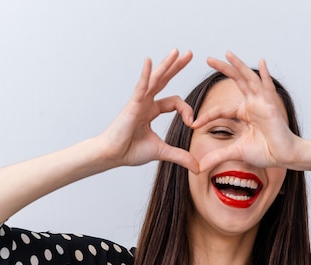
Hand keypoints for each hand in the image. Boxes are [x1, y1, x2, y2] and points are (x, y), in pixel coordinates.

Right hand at [100, 49, 198, 172]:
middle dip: (176, 67)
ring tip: (177, 52)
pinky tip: (149, 61)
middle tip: (189, 53)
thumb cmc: (130, 151)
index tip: (192, 123)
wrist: (112, 155)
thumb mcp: (162, 152)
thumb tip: (198, 167)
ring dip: (167, 65)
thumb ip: (180, 156)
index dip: (187, 110)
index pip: (174, 102)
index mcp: (151, 111)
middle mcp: (145, 102)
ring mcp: (138, 102)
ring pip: (155, 79)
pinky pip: (140, 87)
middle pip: (164, 80)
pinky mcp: (132, 105)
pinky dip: (146, 74)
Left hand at [192, 52, 302, 171]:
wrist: (284, 157)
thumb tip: (199, 167)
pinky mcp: (271, 106)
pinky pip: (267, 87)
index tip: (193, 124)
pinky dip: (264, 75)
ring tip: (227, 54)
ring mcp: (262, 102)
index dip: (207, 116)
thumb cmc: (265, 152)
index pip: (221, 110)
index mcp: (244, 113)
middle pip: (236, 81)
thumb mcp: (235, 152)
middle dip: (223, 69)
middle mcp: (253, 104)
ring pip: (248, 79)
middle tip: (208, 58)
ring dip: (238, 66)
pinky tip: (261, 62)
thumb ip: (217, 157)